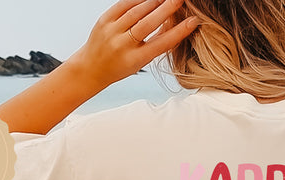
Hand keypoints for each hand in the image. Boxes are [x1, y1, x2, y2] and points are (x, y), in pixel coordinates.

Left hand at [68, 0, 197, 89]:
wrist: (91, 68)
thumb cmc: (121, 66)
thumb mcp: (140, 62)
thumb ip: (155, 44)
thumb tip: (173, 25)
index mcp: (135, 59)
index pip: (161, 44)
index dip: (178, 32)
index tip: (192, 22)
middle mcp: (123, 45)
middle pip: (148, 23)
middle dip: (166, 9)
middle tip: (180, 0)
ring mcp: (112, 31)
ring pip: (137, 11)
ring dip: (154, 2)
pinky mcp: (104, 19)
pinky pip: (124, 4)